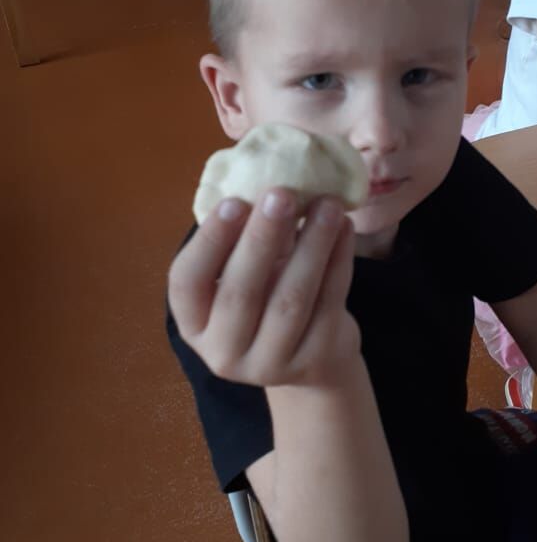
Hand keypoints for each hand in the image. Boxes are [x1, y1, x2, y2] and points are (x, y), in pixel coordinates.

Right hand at [168, 189, 360, 388]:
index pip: (186, 283)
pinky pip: (328, 305)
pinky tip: (344, 229)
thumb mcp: (243, 275)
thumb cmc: (266, 300)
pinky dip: (338, 262)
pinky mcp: (315, 362)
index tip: (233, 201)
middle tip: (282, 193)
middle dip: (262, 238)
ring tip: (328, 204)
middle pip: (240, 293)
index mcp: (194, 322)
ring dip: (311, 245)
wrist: (313, 359)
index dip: (209, 242)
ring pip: (290, 300)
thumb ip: (241, 239)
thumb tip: (264, 176)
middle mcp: (223, 351)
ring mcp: (270, 365)